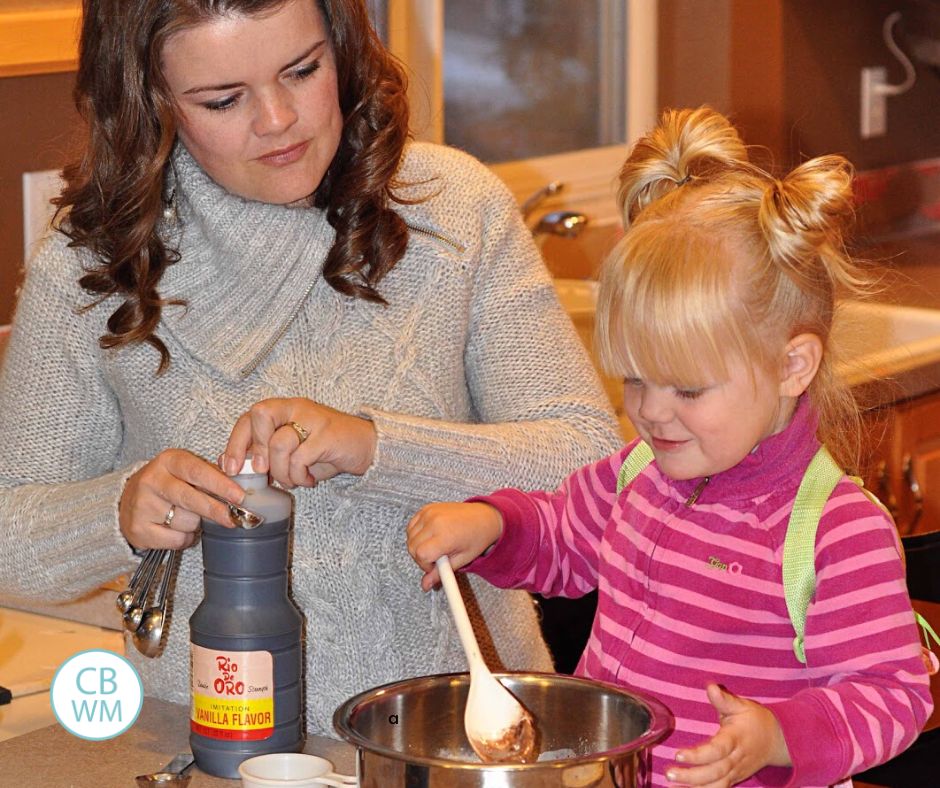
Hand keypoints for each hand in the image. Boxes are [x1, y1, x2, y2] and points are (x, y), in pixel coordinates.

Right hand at [120, 449, 246, 550]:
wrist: (127, 502)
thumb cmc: (169, 484)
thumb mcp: (186, 471)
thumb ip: (212, 474)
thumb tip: (241, 484)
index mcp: (169, 460)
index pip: (198, 471)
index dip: (221, 485)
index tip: (240, 496)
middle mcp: (152, 480)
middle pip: (191, 498)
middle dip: (216, 510)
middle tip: (233, 518)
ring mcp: (142, 505)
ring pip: (186, 521)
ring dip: (196, 524)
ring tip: (188, 517)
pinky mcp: (138, 528)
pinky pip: (176, 539)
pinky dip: (184, 538)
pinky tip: (176, 529)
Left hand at [221, 397, 376, 488]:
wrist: (366, 446)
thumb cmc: (326, 450)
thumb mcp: (292, 451)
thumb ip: (265, 454)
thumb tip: (231, 465)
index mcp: (284, 409)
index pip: (249, 417)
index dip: (235, 443)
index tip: (231, 468)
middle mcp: (296, 408)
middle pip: (260, 415)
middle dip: (255, 448)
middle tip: (263, 471)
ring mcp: (312, 418)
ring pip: (279, 444)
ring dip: (282, 472)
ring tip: (293, 481)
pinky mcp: (327, 434)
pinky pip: (300, 457)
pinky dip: (299, 475)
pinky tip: (307, 480)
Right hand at [406, 502, 503, 590]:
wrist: (484, 516)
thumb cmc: (477, 538)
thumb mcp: (462, 559)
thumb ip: (441, 573)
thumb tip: (425, 585)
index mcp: (445, 536)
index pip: (421, 555)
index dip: (425, 565)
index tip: (435, 566)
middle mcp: (434, 522)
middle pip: (412, 546)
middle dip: (420, 557)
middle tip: (436, 558)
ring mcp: (429, 513)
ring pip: (410, 536)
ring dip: (418, 546)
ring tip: (435, 546)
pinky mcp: (427, 508)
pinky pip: (411, 525)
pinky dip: (416, 534)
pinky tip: (430, 536)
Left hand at [666, 684, 789, 786]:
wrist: (777, 741)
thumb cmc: (755, 720)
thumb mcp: (742, 706)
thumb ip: (724, 700)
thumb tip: (710, 687)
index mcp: (736, 739)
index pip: (717, 750)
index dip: (698, 755)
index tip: (678, 754)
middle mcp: (736, 759)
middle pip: (715, 772)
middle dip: (692, 775)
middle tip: (669, 773)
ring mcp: (736, 772)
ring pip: (716, 785)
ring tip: (671, 785)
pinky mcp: (734, 779)